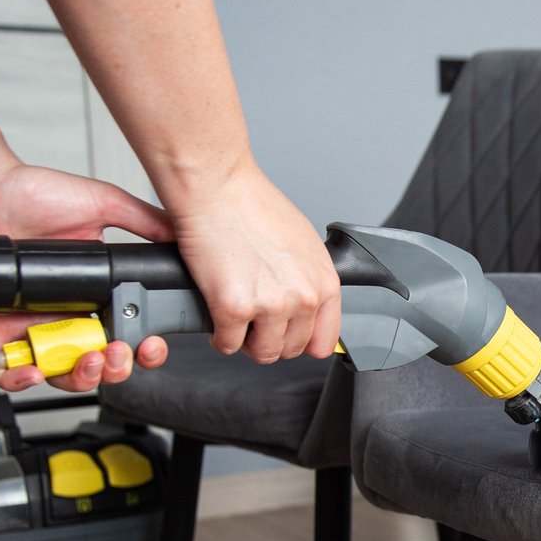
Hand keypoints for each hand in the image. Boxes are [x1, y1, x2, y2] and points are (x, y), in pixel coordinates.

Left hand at [0, 160, 175, 391]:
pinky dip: (20, 380)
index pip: (127, 335)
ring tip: (88, 359)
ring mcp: (31, 326)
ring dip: (80, 377)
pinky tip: (36, 369)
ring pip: (60, 374)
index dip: (143, 349)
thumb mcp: (103, 203)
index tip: (151, 344)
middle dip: (116, 368)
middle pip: (99, 363)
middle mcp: (65, 316)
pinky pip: (6, 372)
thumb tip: (183, 235)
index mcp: (93, 294)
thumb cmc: (32, 193)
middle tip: (118, 353)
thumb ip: (145, 221)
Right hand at [165, 163, 339, 362]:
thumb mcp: (303, 245)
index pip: (323, 341)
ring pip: (262, 352)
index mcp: (324, 282)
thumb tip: (307, 308)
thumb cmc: (252, 207)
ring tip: (236, 317)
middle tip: (252, 319)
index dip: (300, 341)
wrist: (217, 188)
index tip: (284, 334)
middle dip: (269, 339)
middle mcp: (303, 297)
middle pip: (290, 349)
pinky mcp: (233, 308)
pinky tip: (216, 315)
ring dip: (246, 341)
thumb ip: (309, 279)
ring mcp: (270, 305)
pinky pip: (227, 344)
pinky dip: (219, 336)